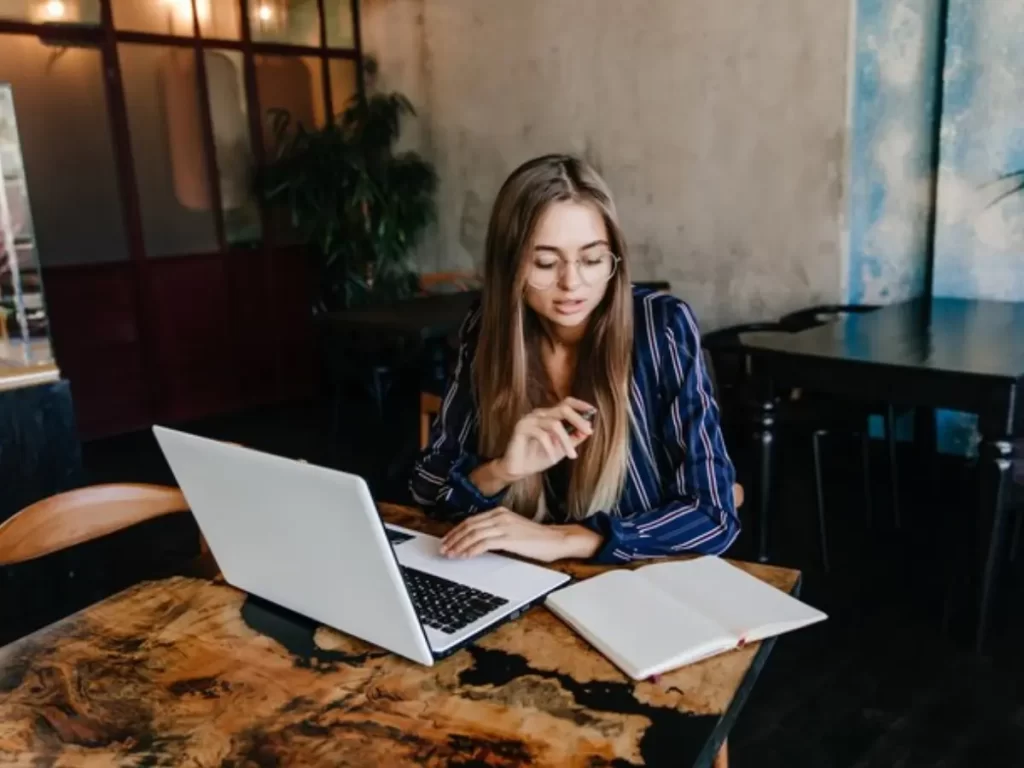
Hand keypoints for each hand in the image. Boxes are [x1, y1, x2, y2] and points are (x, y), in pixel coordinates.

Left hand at [439, 507, 601, 562]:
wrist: (555, 540)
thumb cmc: (535, 539)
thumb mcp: (511, 530)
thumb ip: (495, 531)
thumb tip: (475, 542)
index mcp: (499, 512)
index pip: (471, 521)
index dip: (456, 531)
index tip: (447, 541)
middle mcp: (500, 516)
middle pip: (469, 526)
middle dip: (453, 538)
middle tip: (443, 549)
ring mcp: (504, 526)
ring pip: (474, 534)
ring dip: (459, 545)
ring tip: (451, 554)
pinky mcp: (509, 537)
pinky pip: (484, 543)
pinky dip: (472, 549)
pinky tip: (466, 556)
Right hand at [497, 397, 595, 481]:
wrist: (517, 470)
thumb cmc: (538, 458)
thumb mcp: (561, 449)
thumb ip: (573, 439)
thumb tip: (588, 430)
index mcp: (548, 415)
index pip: (566, 403)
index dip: (580, 404)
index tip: (593, 411)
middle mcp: (539, 414)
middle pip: (563, 409)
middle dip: (578, 420)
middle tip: (588, 432)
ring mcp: (529, 420)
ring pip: (554, 424)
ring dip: (566, 441)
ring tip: (571, 456)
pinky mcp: (521, 429)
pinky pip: (541, 435)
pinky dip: (550, 447)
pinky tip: (552, 458)